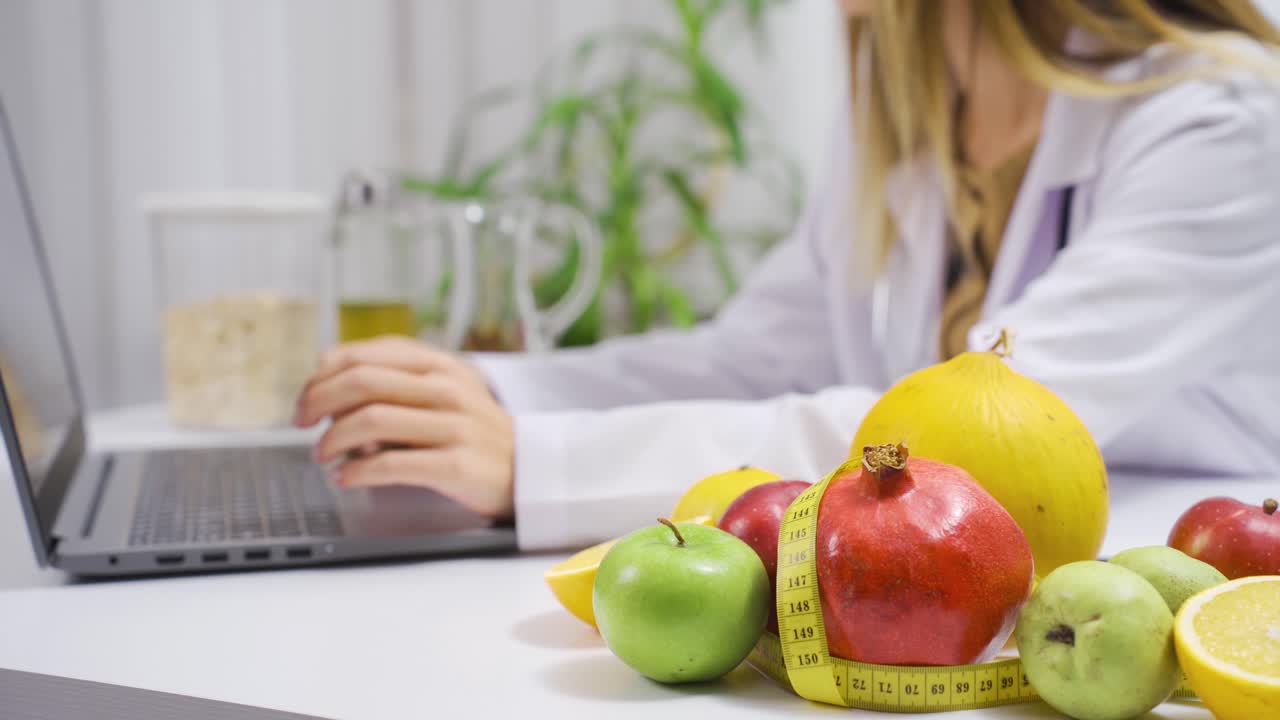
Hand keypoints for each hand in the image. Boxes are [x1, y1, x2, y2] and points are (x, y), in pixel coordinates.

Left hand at [294, 336, 514, 518]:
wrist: (530, 469)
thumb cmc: (474, 434)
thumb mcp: (444, 391)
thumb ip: (396, 382)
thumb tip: (330, 387)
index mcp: (439, 365)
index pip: (365, 355)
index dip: (323, 374)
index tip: (306, 396)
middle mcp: (446, 389)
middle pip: (361, 382)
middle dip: (317, 402)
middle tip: (301, 423)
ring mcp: (453, 427)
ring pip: (370, 421)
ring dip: (332, 439)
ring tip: (323, 454)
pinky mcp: (455, 465)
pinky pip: (390, 465)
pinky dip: (356, 472)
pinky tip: (346, 478)